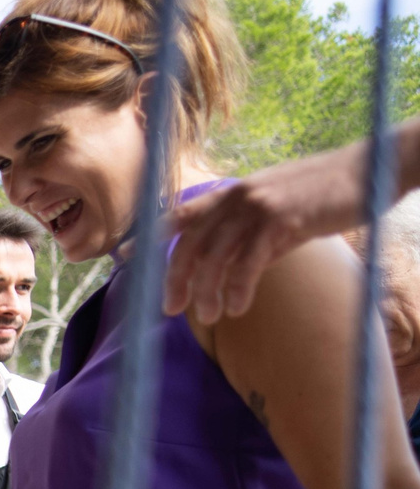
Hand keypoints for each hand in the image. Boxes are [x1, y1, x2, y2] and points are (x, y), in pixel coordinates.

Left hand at [163, 146, 368, 324]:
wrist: (367, 171)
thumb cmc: (323, 194)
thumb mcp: (277, 210)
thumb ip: (249, 236)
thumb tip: (230, 272)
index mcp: (231, 192)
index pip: (180, 215)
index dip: (148, 237)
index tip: (121, 258)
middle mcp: (237, 196)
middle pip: (191, 244)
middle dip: (176, 279)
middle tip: (170, 309)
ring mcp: (258, 206)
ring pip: (216, 257)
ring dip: (208, 292)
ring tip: (207, 318)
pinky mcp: (283, 219)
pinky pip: (250, 262)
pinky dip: (239, 289)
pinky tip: (237, 309)